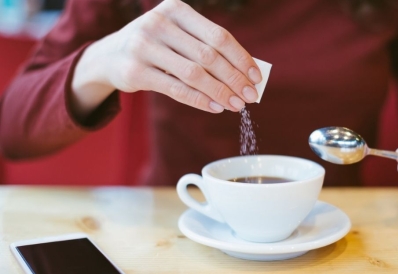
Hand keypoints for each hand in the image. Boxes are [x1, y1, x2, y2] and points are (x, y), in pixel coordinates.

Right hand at [72, 0, 260, 118]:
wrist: (109, 55)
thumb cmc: (157, 45)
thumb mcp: (178, 36)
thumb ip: (206, 48)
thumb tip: (245, 75)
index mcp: (176, 9)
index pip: (219, 36)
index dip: (241, 58)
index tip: (256, 77)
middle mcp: (158, 23)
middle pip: (209, 56)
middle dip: (234, 79)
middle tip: (249, 96)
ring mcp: (144, 46)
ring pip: (194, 74)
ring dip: (220, 92)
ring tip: (236, 105)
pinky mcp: (135, 71)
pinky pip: (176, 89)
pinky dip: (200, 100)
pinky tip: (215, 107)